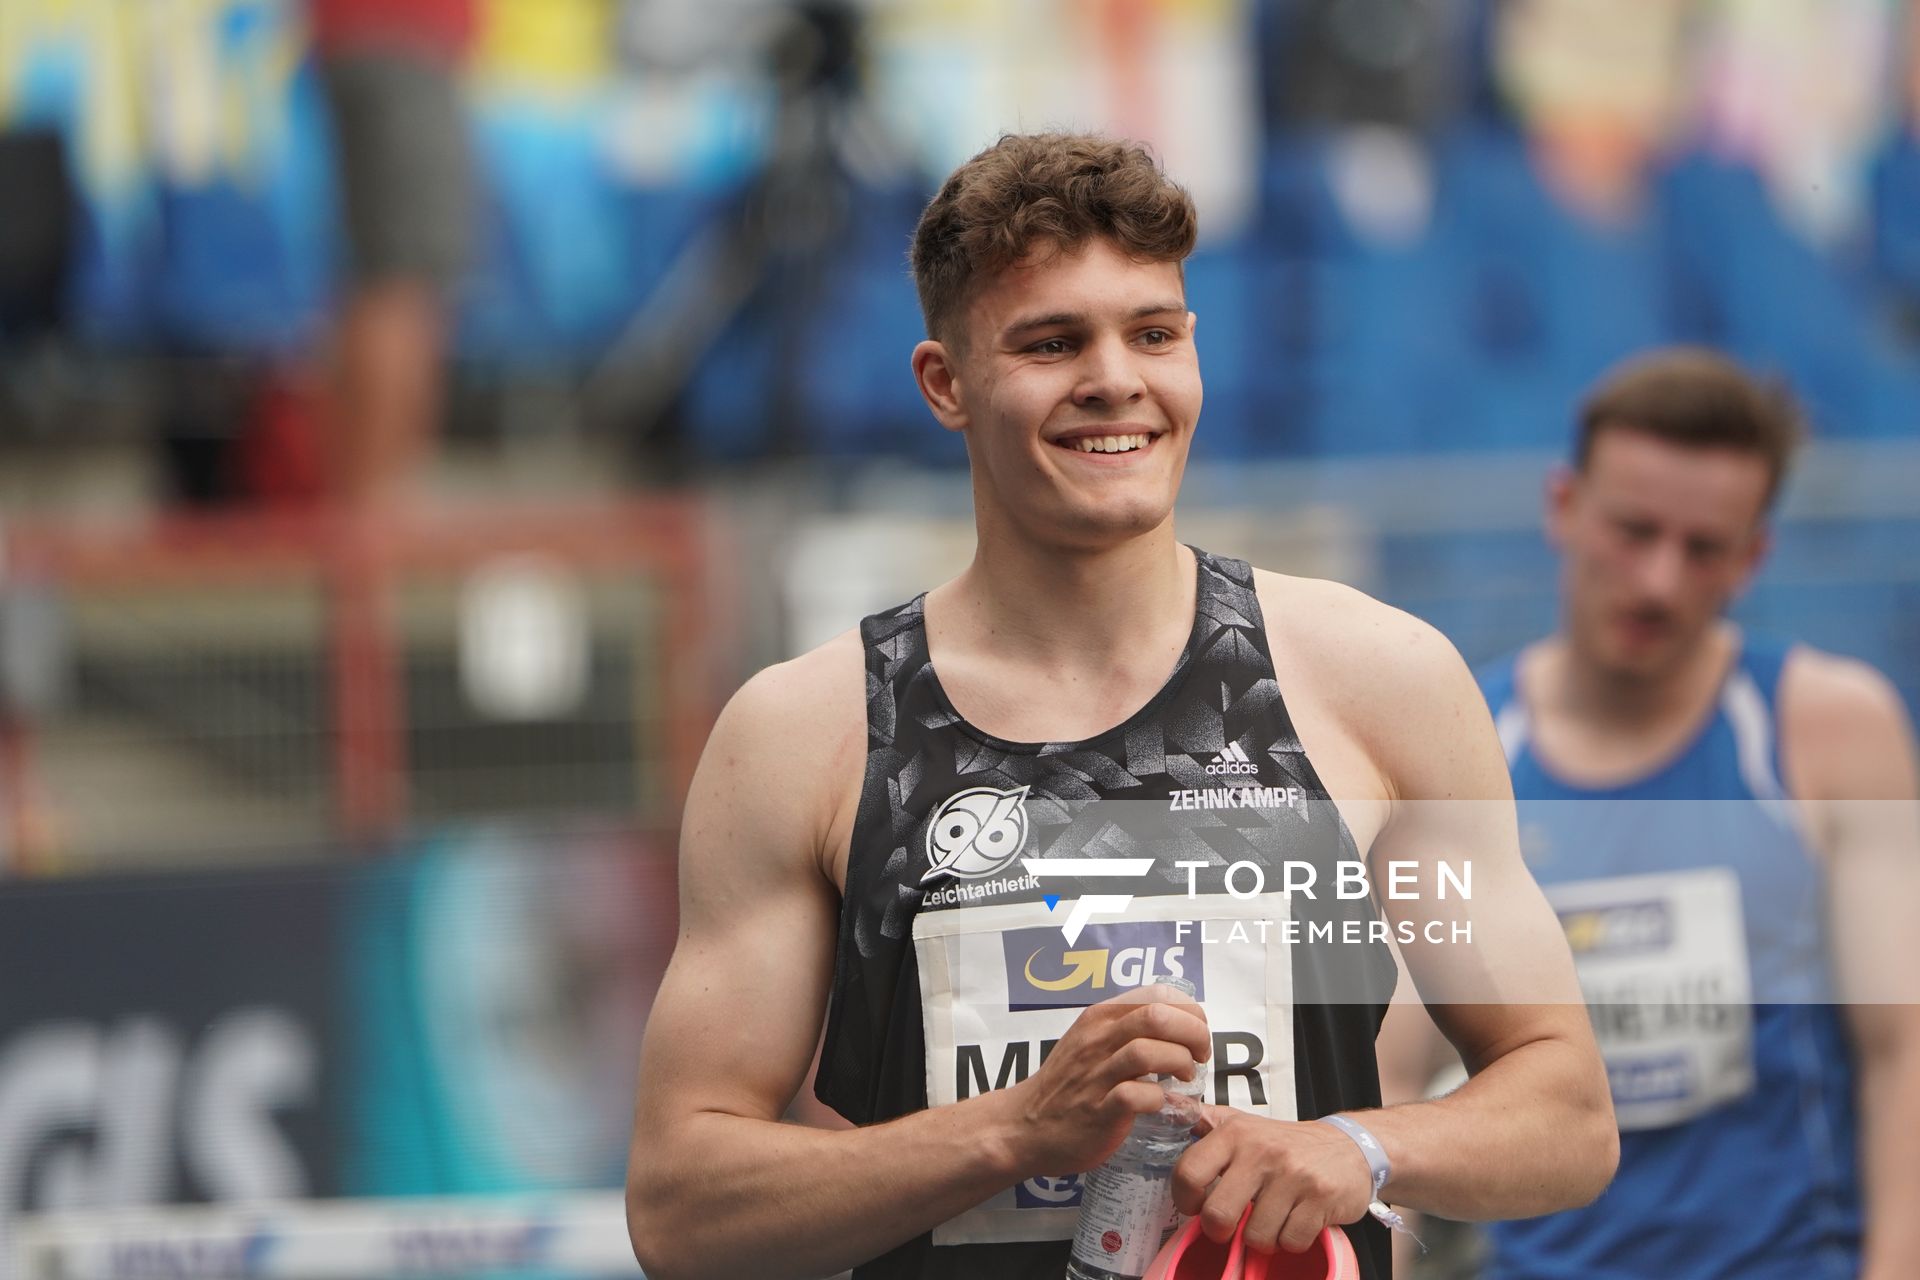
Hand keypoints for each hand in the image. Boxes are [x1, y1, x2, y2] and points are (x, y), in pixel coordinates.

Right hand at [1002, 983, 1209, 1175]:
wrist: (1024, 1125)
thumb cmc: (1067, 1085)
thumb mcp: (1091, 1041)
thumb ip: (1126, 1029)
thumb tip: (1177, 1027)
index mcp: (1101, 1017)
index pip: (1158, 994)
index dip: (1190, 1011)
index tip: (1196, 1034)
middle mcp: (1098, 1039)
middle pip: (1157, 1015)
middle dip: (1193, 1034)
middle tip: (1199, 1055)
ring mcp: (1096, 1075)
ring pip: (1147, 1050)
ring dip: (1179, 1063)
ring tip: (1186, 1077)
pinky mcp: (1097, 1110)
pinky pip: (1136, 1095)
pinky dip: (1159, 1098)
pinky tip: (1163, 1104)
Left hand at [1173, 1108, 1374, 1253]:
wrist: (1349, 1146)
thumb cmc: (1285, 1143)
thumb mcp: (1243, 1123)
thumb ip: (1205, 1122)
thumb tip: (1166, 1104)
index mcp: (1234, 1133)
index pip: (1188, 1172)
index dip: (1185, 1200)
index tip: (1196, 1205)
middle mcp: (1261, 1151)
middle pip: (1218, 1214)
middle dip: (1221, 1230)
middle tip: (1232, 1224)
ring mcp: (1293, 1176)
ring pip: (1256, 1236)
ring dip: (1262, 1237)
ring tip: (1270, 1219)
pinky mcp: (1320, 1199)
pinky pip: (1290, 1242)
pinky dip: (1290, 1241)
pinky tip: (1294, 1222)